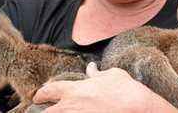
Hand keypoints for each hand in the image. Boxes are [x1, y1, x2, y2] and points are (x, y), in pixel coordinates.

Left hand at [33, 62, 177, 112]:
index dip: (42, 94)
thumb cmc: (126, 90)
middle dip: (41, 112)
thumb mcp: (112, 75)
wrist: (139, 108)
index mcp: (76, 90)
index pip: (51, 90)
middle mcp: (72, 107)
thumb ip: (97, 73)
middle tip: (38, 112)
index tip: (38, 96)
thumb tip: (91, 68)